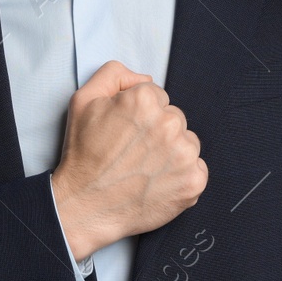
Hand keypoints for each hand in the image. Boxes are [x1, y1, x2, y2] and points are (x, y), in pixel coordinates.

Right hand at [50, 60, 207, 259]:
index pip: (157, 97)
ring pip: (187, 142)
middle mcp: (169, 123)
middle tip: (133, 153)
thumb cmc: (83, 156)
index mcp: (144, 100)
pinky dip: (182, 175)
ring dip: (172, 152)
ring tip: (144, 169)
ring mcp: (184, 154)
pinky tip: (157, 182)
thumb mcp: (84, 100)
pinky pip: (197, 169)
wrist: (85, 205)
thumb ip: (114, 75)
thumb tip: (145, 77)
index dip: (139, 115)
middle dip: (157, 131)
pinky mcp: (193, 181)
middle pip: (174, 118)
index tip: (126, 133)